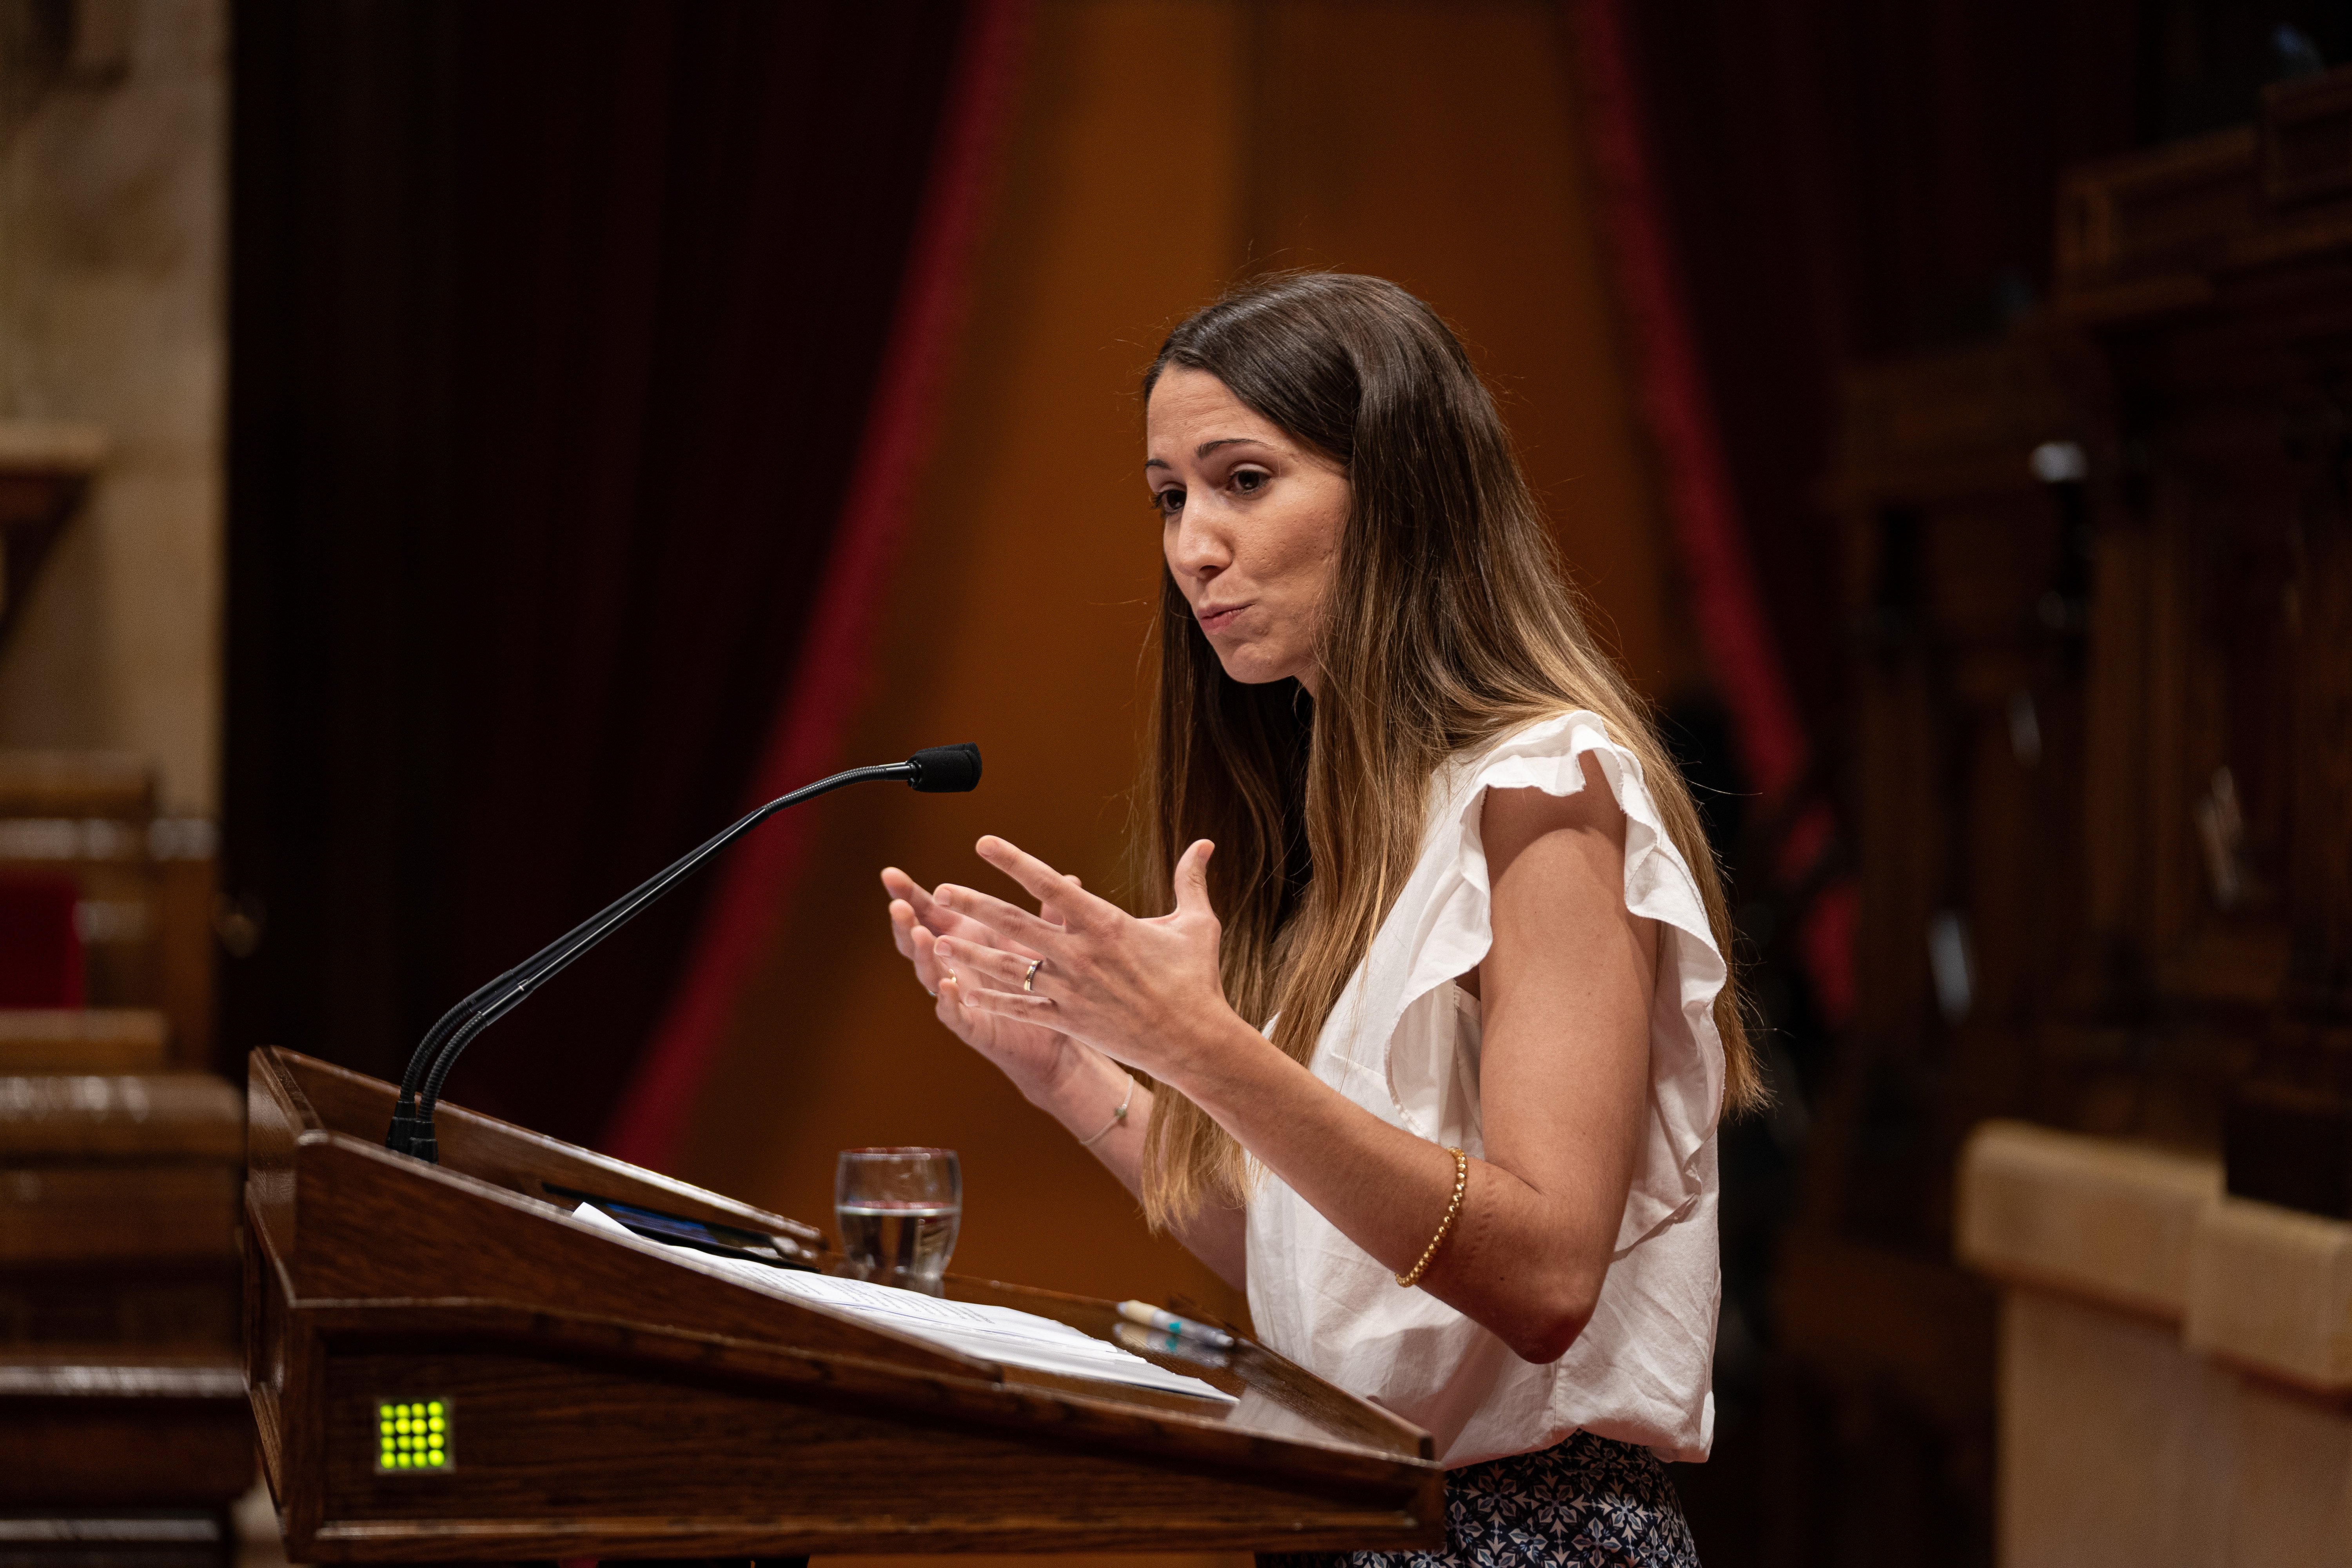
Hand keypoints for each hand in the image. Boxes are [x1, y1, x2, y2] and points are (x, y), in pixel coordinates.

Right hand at [881, 866, 1091, 1100]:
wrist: (1054, 1039)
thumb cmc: (1041, 984)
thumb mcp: (1043, 944)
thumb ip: (1051, 915)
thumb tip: (1073, 878)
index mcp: (964, 939)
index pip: (929, 912)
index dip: (909, 894)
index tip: (890, 873)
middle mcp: (954, 965)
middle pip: (918, 940)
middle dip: (905, 923)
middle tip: (897, 906)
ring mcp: (958, 995)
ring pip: (930, 973)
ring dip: (923, 955)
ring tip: (920, 935)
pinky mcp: (970, 1025)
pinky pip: (953, 1011)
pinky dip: (948, 997)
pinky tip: (946, 983)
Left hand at [930, 836, 1237, 1085]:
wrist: (1194, 1041)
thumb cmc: (1196, 980)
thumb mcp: (1197, 924)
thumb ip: (1190, 881)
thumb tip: (1205, 843)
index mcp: (1106, 924)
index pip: (1050, 884)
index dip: (1014, 861)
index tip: (983, 844)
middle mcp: (1081, 955)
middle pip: (1017, 924)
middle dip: (976, 906)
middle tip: (941, 891)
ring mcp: (1072, 990)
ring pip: (1010, 969)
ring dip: (972, 956)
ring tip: (938, 943)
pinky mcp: (1070, 1021)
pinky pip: (1023, 1009)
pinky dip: (992, 1002)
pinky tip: (965, 993)